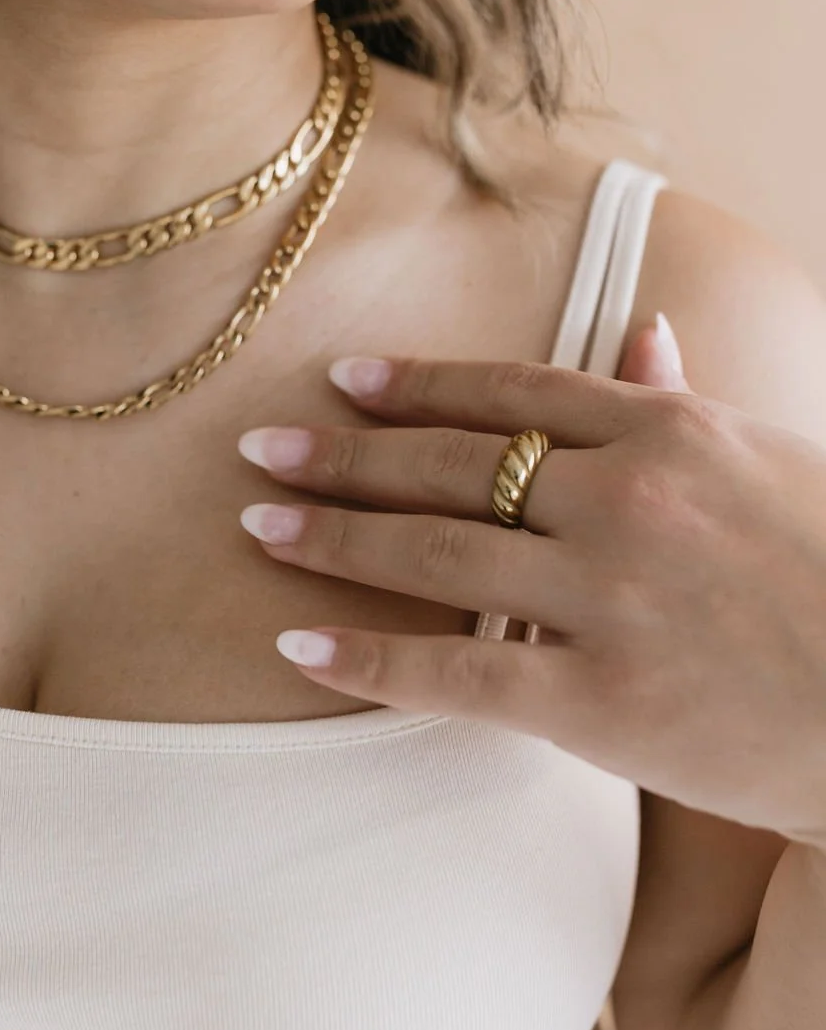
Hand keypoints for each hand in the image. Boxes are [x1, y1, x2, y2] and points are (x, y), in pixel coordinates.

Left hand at [236, 320, 825, 846]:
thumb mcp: (772, 459)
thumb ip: (687, 398)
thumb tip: (642, 327)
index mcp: (669, 431)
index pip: (513, 390)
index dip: (418, 384)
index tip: (344, 381)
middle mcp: (626, 499)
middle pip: (452, 464)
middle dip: (345, 454)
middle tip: (259, 447)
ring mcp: (609, 597)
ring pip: (435, 554)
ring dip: (332, 537)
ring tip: (256, 525)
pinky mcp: (601, 701)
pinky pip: (455, 672)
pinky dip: (367, 659)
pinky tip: (297, 650)